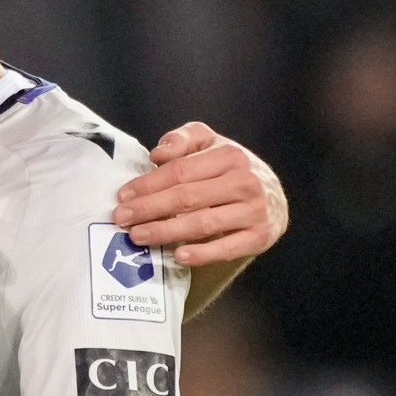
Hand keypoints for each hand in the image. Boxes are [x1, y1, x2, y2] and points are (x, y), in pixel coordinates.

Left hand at [113, 123, 287, 267]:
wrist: (272, 197)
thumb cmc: (229, 169)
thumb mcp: (209, 143)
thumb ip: (183, 140)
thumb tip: (158, 154)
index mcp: (229, 155)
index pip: (181, 171)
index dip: (149, 184)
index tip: (122, 195)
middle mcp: (244, 182)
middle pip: (187, 197)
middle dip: (150, 208)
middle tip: (122, 218)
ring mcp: (254, 210)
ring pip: (203, 223)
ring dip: (166, 231)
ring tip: (139, 236)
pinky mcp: (259, 236)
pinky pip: (227, 248)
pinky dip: (202, 254)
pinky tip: (178, 255)